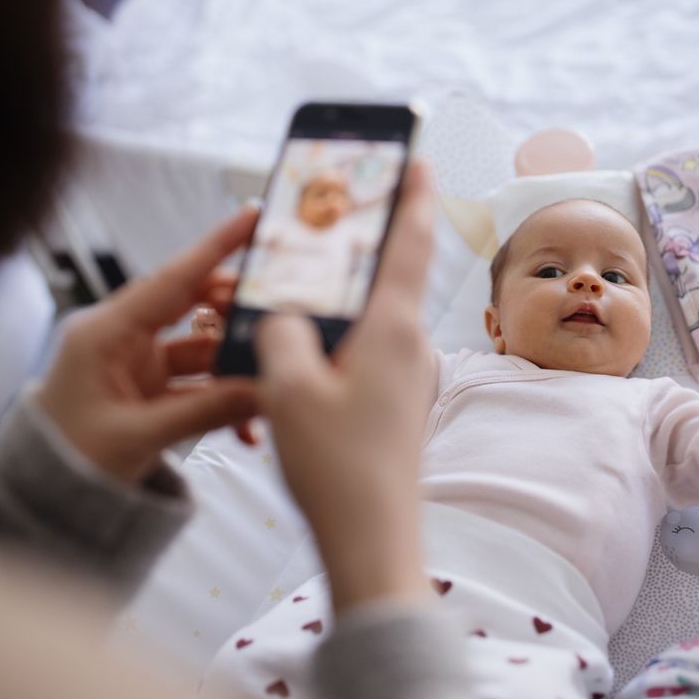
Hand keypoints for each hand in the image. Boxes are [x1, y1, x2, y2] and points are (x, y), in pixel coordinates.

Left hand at [35, 206, 261, 485]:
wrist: (40, 501)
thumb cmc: (65, 461)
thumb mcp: (136, 436)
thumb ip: (204, 412)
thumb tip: (263, 392)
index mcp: (106, 332)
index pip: (172, 278)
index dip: (215, 246)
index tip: (253, 218)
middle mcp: (124, 338)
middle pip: (193, 304)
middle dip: (236, 311)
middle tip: (279, 314)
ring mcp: (139, 364)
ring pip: (203, 347)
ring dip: (236, 365)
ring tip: (268, 382)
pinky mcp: (150, 390)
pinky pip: (200, 384)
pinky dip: (224, 398)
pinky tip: (248, 423)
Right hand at [255, 161, 436, 612]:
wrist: (372, 540)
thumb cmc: (336, 467)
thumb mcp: (287, 389)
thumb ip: (279, 334)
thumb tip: (285, 316)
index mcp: (392, 329)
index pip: (410, 243)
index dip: (414, 195)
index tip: (419, 157)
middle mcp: (410, 346)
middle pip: (389, 274)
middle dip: (366, 240)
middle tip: (340, 209)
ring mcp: (407, 377)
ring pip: (373, 315)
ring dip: (344, 293)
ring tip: (304, 277)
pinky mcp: (395, 403)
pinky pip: (367, 349)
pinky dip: (339, 333)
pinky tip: (303, 343)